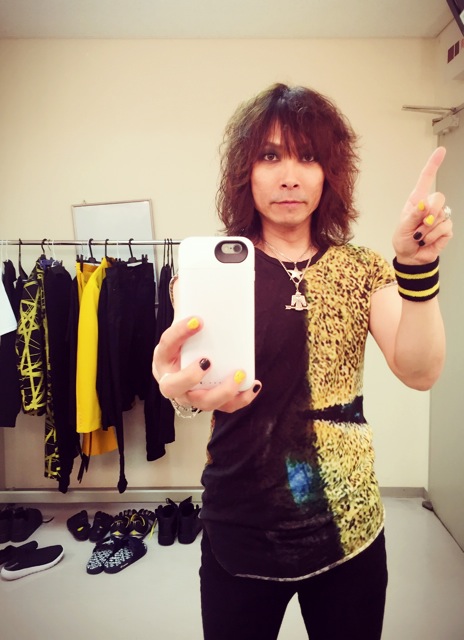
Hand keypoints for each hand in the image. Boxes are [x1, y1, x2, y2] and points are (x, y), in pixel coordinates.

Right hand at [152, 316, 261, 412]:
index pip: (167, 345)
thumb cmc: (184, 345)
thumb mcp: (181, 328)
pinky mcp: (210, 403)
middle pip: (174, 387)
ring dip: (223, 391)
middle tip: (208, 361)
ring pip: (203, 403)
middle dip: (191, 376)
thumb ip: (187, 308)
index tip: (198, 320)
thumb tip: (197, 284)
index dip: (180, 333)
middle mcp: (172, 382)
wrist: (182, 367)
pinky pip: (226, 407)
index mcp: (162, 358)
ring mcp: (190, 396)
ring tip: (240, 373)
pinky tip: (253, 384)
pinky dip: (241, 398)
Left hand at [392, 147, 452, 264]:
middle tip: (421, 223)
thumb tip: (423, 205)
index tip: (441, 151)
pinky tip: (426, 240)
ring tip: (419, 236)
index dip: (433, 164)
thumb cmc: (404, 240)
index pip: (426, 179)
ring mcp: (440, 217)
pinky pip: (444, 228)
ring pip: (441, 216)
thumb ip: (413, 216)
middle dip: (430, 211)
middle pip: (439, 197)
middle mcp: (430, 207)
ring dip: (427, 229)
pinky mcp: (446, 229)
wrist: (411, 258)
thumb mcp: (403, 228)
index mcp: (417, 201)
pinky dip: (433, 236)